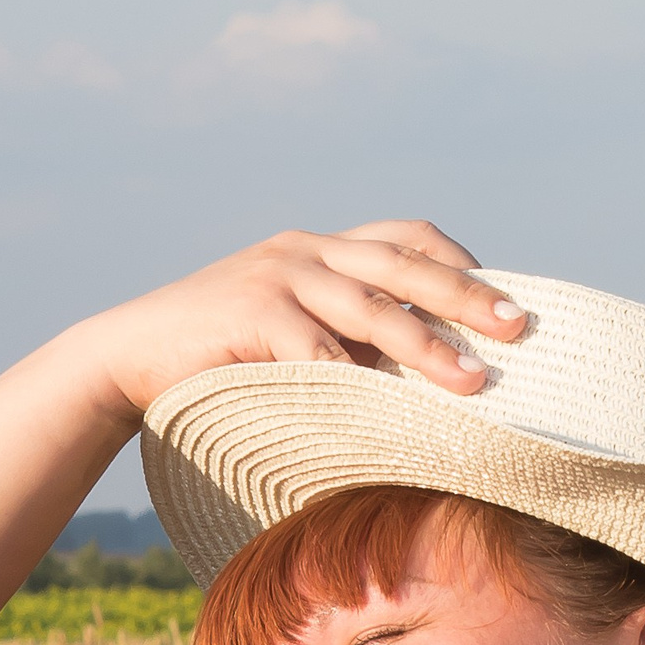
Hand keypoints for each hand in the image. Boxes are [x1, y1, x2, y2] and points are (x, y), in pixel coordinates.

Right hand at [76, 220, 526, 426]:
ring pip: (371, 305)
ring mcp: (276, 274)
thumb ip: (344, 340)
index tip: (505, 298)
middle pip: (403, 264)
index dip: (457, 262)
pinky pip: (317, 347)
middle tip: (519, 328)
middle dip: (466, 296)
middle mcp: (304, 249)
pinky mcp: (249, 311)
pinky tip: (392, 409)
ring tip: (474, 382)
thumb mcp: (291, 337)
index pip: (404, 236)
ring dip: (427, 346)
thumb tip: (418, 382)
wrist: (126, 359)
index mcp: (319, 248)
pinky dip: (357, 379)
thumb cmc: (218, 361)